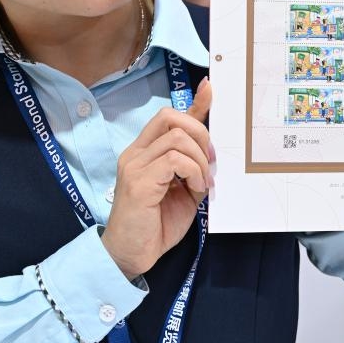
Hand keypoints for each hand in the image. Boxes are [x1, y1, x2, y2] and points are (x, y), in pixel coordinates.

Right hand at [101, 77, 213, 279]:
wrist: (131, 255)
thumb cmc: (156, 224)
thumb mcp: (184, 188)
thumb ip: (193, 167)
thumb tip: (212, 149)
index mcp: (144, 152)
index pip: (169, 117)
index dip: (193, 101)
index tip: (211, 86)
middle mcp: (135, 153)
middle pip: (170, 117)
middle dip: (200, 132)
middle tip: (210, 160)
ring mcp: (134, 165)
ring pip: (177, 138)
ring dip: (199, 159)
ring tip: (203, 182)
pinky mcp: (138, 181)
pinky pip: (175, 160)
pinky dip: (194, 171)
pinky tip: (195, 189)